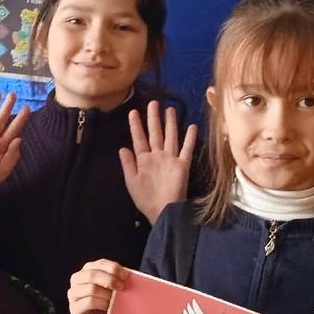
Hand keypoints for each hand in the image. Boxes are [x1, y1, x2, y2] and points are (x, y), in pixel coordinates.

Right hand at [67, 260, 126, 313]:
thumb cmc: (106, 302)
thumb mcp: (111, 287)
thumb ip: (116, 279)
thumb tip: (127, 276)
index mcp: (87, 269)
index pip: (100, 263)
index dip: (113, 268)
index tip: (125, 276)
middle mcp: (77, 279)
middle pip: (93, 275)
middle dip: (110, 280)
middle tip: (121, 287)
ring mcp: (73, 293)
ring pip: (91, 289)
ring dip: (107, 294)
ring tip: (116, 300)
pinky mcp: (74, 308)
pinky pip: (89, 302)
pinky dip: (102, 303)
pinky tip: (109, 306)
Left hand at [120, 101, 197, 223]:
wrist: (163, 211)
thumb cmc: (145, 199)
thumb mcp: (131, 181)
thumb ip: (128, 164)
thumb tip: (122, 147)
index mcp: (144, 160)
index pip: (139, 139)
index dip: (136, 126)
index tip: (132, 112)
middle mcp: (157, 156)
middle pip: (155, 133)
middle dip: (153, 118)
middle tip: (153, 103)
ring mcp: (170, 159)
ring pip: (170, 136)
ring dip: (170, 123)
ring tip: (170, 109)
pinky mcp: (182, 165)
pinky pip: (186, 149)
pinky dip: (189, 138)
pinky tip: (191, 126)